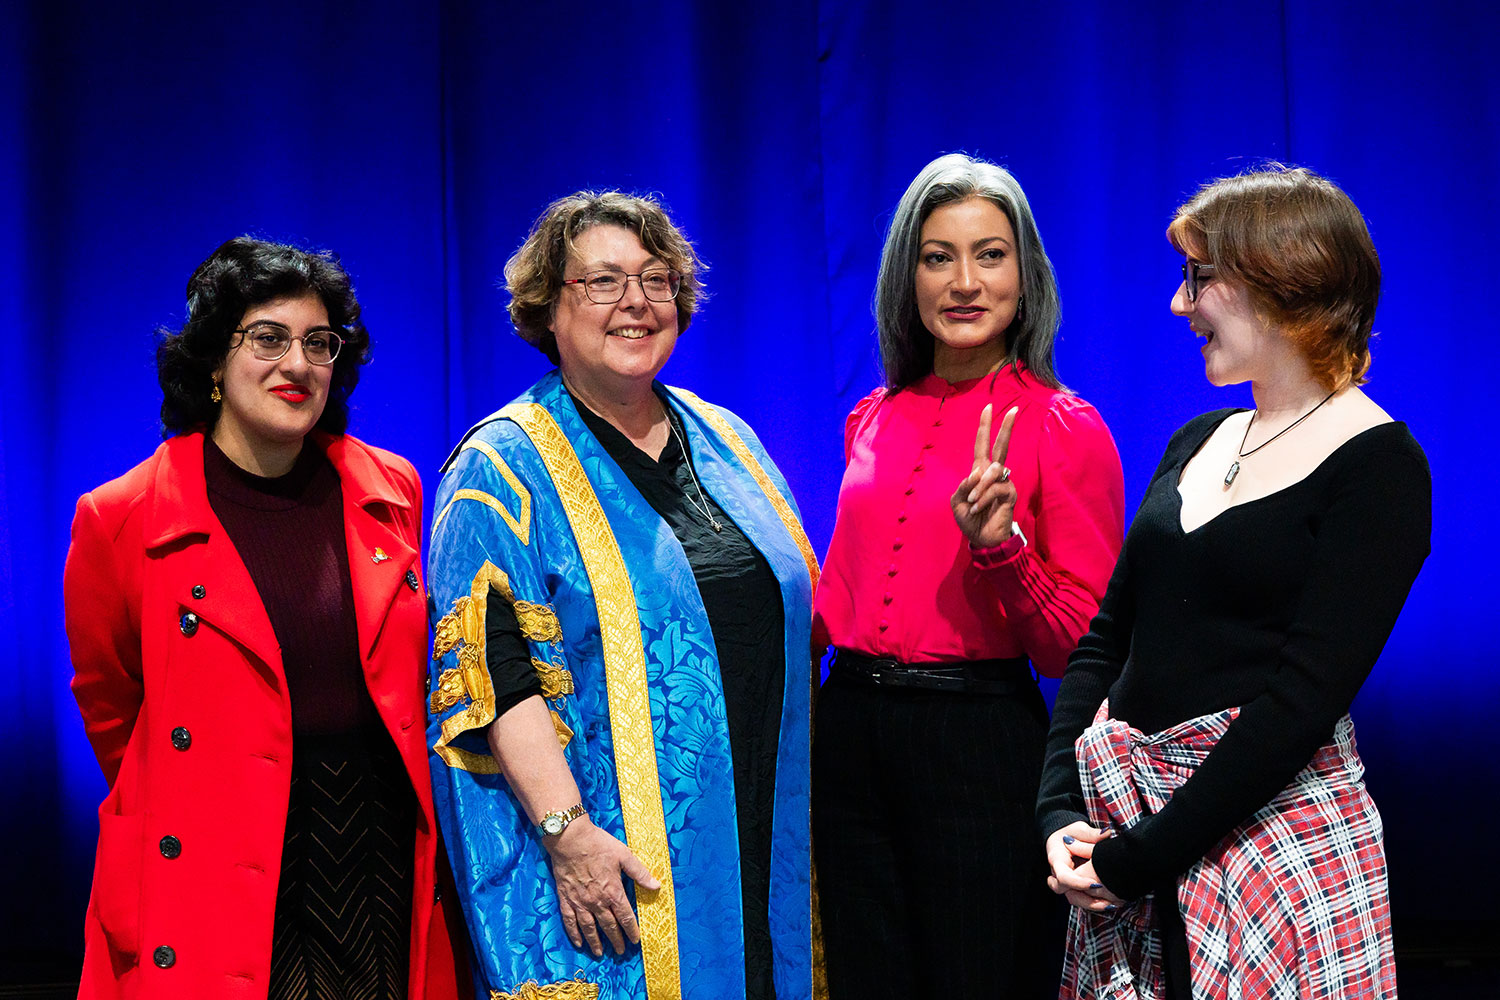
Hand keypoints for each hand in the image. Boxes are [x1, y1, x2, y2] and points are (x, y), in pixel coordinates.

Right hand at [544, 816, 661, 955]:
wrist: (570, 839)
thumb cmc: (599, 845)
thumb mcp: (624, 855)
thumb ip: (639, 873)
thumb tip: (656, 885)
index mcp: (613, 892)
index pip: (625, 917)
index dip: (631, 930)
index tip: (635, 940)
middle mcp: (597, 901)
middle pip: (608, 926)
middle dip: (616, 940)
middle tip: (620, 951)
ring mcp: (580, 902)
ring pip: (589, 928)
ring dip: (595, 942)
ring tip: (600, 953)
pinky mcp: (566, 899)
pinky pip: (569, 921)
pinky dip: (574, 934)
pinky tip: (578, 942)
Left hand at [951, 404, 1019, 548]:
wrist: (982, 539)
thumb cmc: (969, 519)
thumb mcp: (957, 501)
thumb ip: (963, 486)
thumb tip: (976, 474)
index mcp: (979, 471)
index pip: (982, 444)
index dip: (985, 426)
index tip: (988, 407)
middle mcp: (993, 473)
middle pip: (1001, 446)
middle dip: (1006, 428)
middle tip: (1014, 410)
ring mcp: (1004, 482)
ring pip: (993, 470)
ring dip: (979, 487)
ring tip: (972, 503)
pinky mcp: (1010, 494)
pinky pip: (996, 488)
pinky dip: (983, 497)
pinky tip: (978, 508)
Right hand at [1045, 821, 1125, 912]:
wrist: (1063, 836)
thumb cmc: (1071, 832)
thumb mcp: (1079, 829)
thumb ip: (1091, 834)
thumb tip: (1107, 833)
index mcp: (1056, 859)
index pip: (1063, 876)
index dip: (1078, 883)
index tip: (1096, 885)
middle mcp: (1058, 874)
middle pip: (1067, 893)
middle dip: (1087, 900)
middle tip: (1108, 901)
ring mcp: (1066, 882)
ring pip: (1074, 899)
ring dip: (1092, 905)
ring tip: (1112, 905)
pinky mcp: (1074, 886)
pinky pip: (1082, 898)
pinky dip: (1094, 903)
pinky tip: (1112, 904)